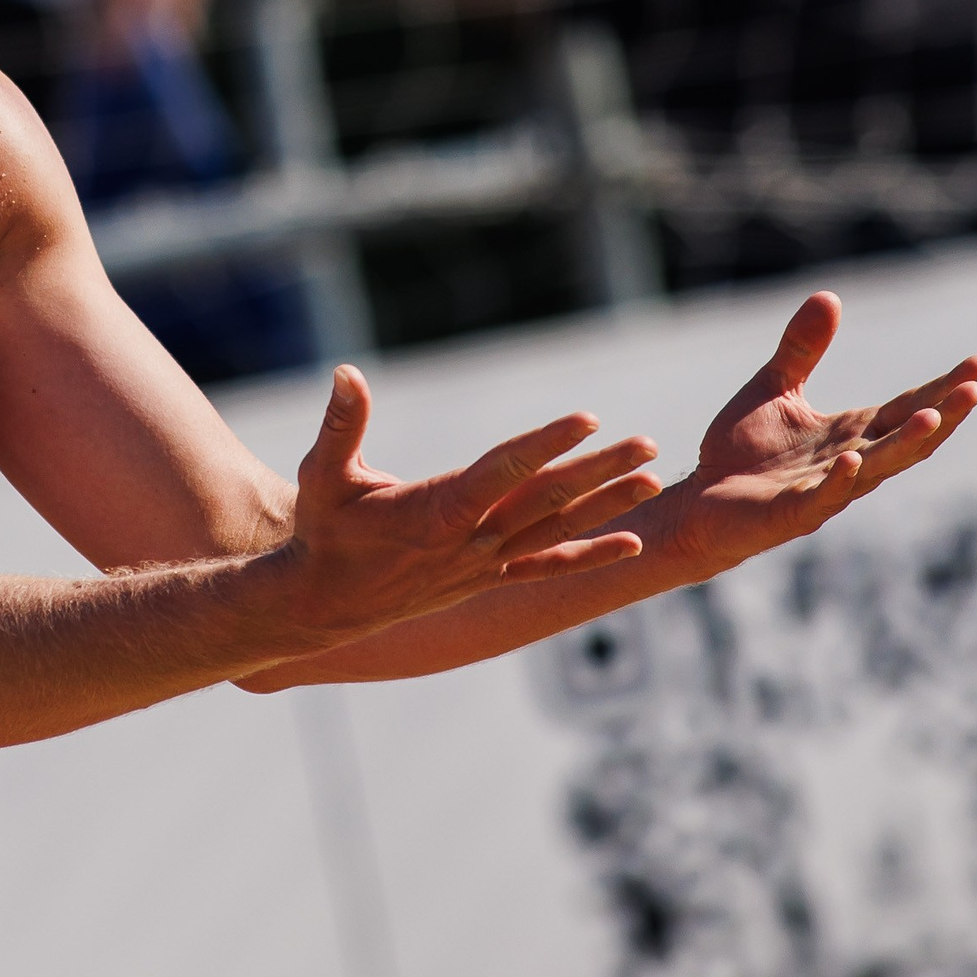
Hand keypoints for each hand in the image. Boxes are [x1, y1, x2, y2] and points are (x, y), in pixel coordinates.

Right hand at [283, 365, 663, 641]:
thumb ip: (343, 423)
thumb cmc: (324, 532)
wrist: (325, 605)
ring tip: (652, 481)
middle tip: (646, 444)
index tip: (586, 419)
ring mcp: (484, 563)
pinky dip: (590, 556)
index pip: (503, 469)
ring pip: (557, 530)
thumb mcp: (324, 474)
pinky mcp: (487, 579)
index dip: (546, 442)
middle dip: (599, 469)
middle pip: (547, 499)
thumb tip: (345, 371)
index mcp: (438, 509)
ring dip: (607, 505)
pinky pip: (548, 567)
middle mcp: (472, 539)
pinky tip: (630, 544)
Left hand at [632, 291, 976, 580]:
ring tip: (934, 418)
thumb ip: (802, 349)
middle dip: (944, 415)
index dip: (943, 389)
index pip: (907, 407)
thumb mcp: (775, 387)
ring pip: (878, 468)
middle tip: (975, 388)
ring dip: (906, 445)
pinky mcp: (793, 513)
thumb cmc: (741, 450)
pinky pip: (823, 497)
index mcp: (851, 432)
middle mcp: (851, 461)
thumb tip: (830, 295)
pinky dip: (840, 480)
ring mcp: (826, 489)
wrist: (702, 500)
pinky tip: (852, 460)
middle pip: (907, 437)